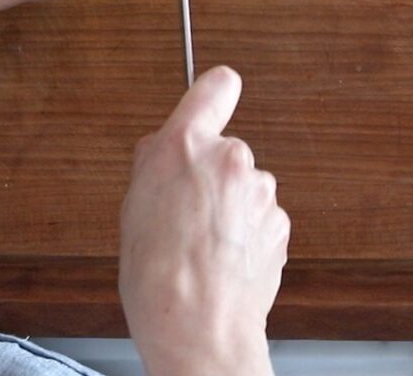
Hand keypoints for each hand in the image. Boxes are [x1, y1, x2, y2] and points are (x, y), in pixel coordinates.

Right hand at [118, 67, 289, 375]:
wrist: (197, 326)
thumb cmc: (157, 273)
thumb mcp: (132, 202)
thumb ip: (155, 162)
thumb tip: (167, 149)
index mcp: (185, 144)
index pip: (216, 86)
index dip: (215, 91)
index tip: (216, 93)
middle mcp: (230, 158)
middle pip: (225, 149)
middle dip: (212, 174)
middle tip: (187, 211)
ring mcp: (261, 191)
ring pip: (243, 187)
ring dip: (231, 206)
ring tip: (204, 244)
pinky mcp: (280, 222)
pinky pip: (259, 216)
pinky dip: (246, 232)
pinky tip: (224, 258)